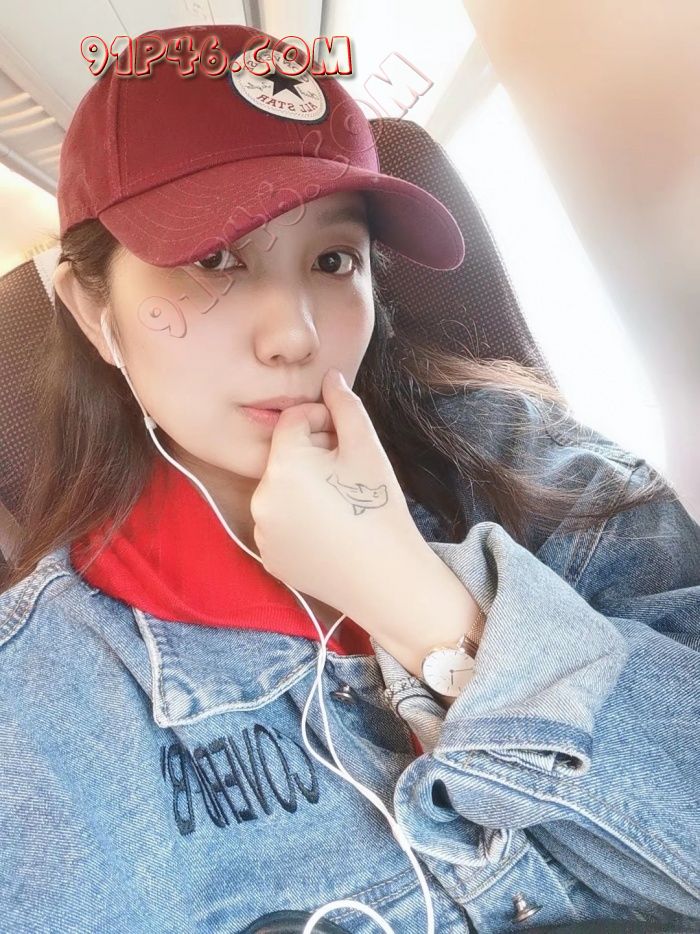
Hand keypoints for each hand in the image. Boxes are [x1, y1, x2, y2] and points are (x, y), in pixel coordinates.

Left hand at [250, 368, 424, 613]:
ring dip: (304, 488)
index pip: (293, 421)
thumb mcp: (367, 448)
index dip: (323, 424)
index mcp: (283, 466)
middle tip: (347, 478)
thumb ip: (344, 404)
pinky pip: (278, 523)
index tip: (347, 445)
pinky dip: (298, 521)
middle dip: (312, 457)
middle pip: (284, 456)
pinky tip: (328, 531)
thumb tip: (330, 375)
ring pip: (280, 489)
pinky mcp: (268, 556)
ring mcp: (261, 532)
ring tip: (339, 506)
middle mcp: (261, 498)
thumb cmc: (379, 508)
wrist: (386, 579)